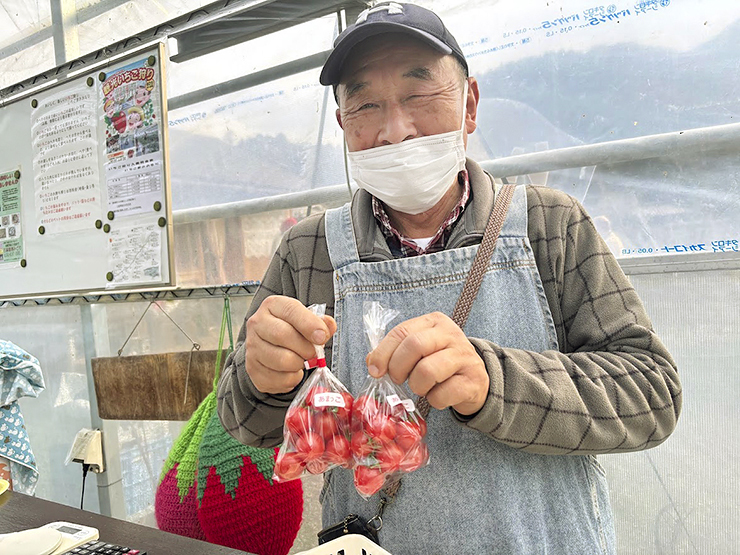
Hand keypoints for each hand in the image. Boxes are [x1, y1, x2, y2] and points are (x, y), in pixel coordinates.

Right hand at [245, 296, 336, 393]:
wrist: (270, 345)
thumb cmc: (292, 329)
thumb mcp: (306, 320)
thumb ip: (320, 322)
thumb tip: (329, 325)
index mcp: (272, 305)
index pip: (291, 310)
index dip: (310, 324)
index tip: (322, 337)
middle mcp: (257, 323)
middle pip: (283, 335)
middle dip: (306, 348)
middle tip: (313, 353)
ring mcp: (251, 347)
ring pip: (281, 360)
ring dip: (299, 364)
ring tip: (301, 361)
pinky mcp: (252, 368)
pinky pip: (278, 379)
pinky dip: (291, 379)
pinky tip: (291, 371)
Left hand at [366, 312, 488, 415]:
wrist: (475, 380)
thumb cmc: (440, 363)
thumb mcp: (418, 351)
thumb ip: (394, 352)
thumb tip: (372, 361)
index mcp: (434, 322)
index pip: (402, 331)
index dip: (383, 352)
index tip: (375, 370)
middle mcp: (451, 334)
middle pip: (414, 345)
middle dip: (398, 367)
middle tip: (397, 379)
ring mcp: (464, 356)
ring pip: (427, 371)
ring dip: (417, 386)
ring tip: (421, 387)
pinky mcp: (473, 380)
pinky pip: (442, 394)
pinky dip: (434, 400)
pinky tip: (438, 395)